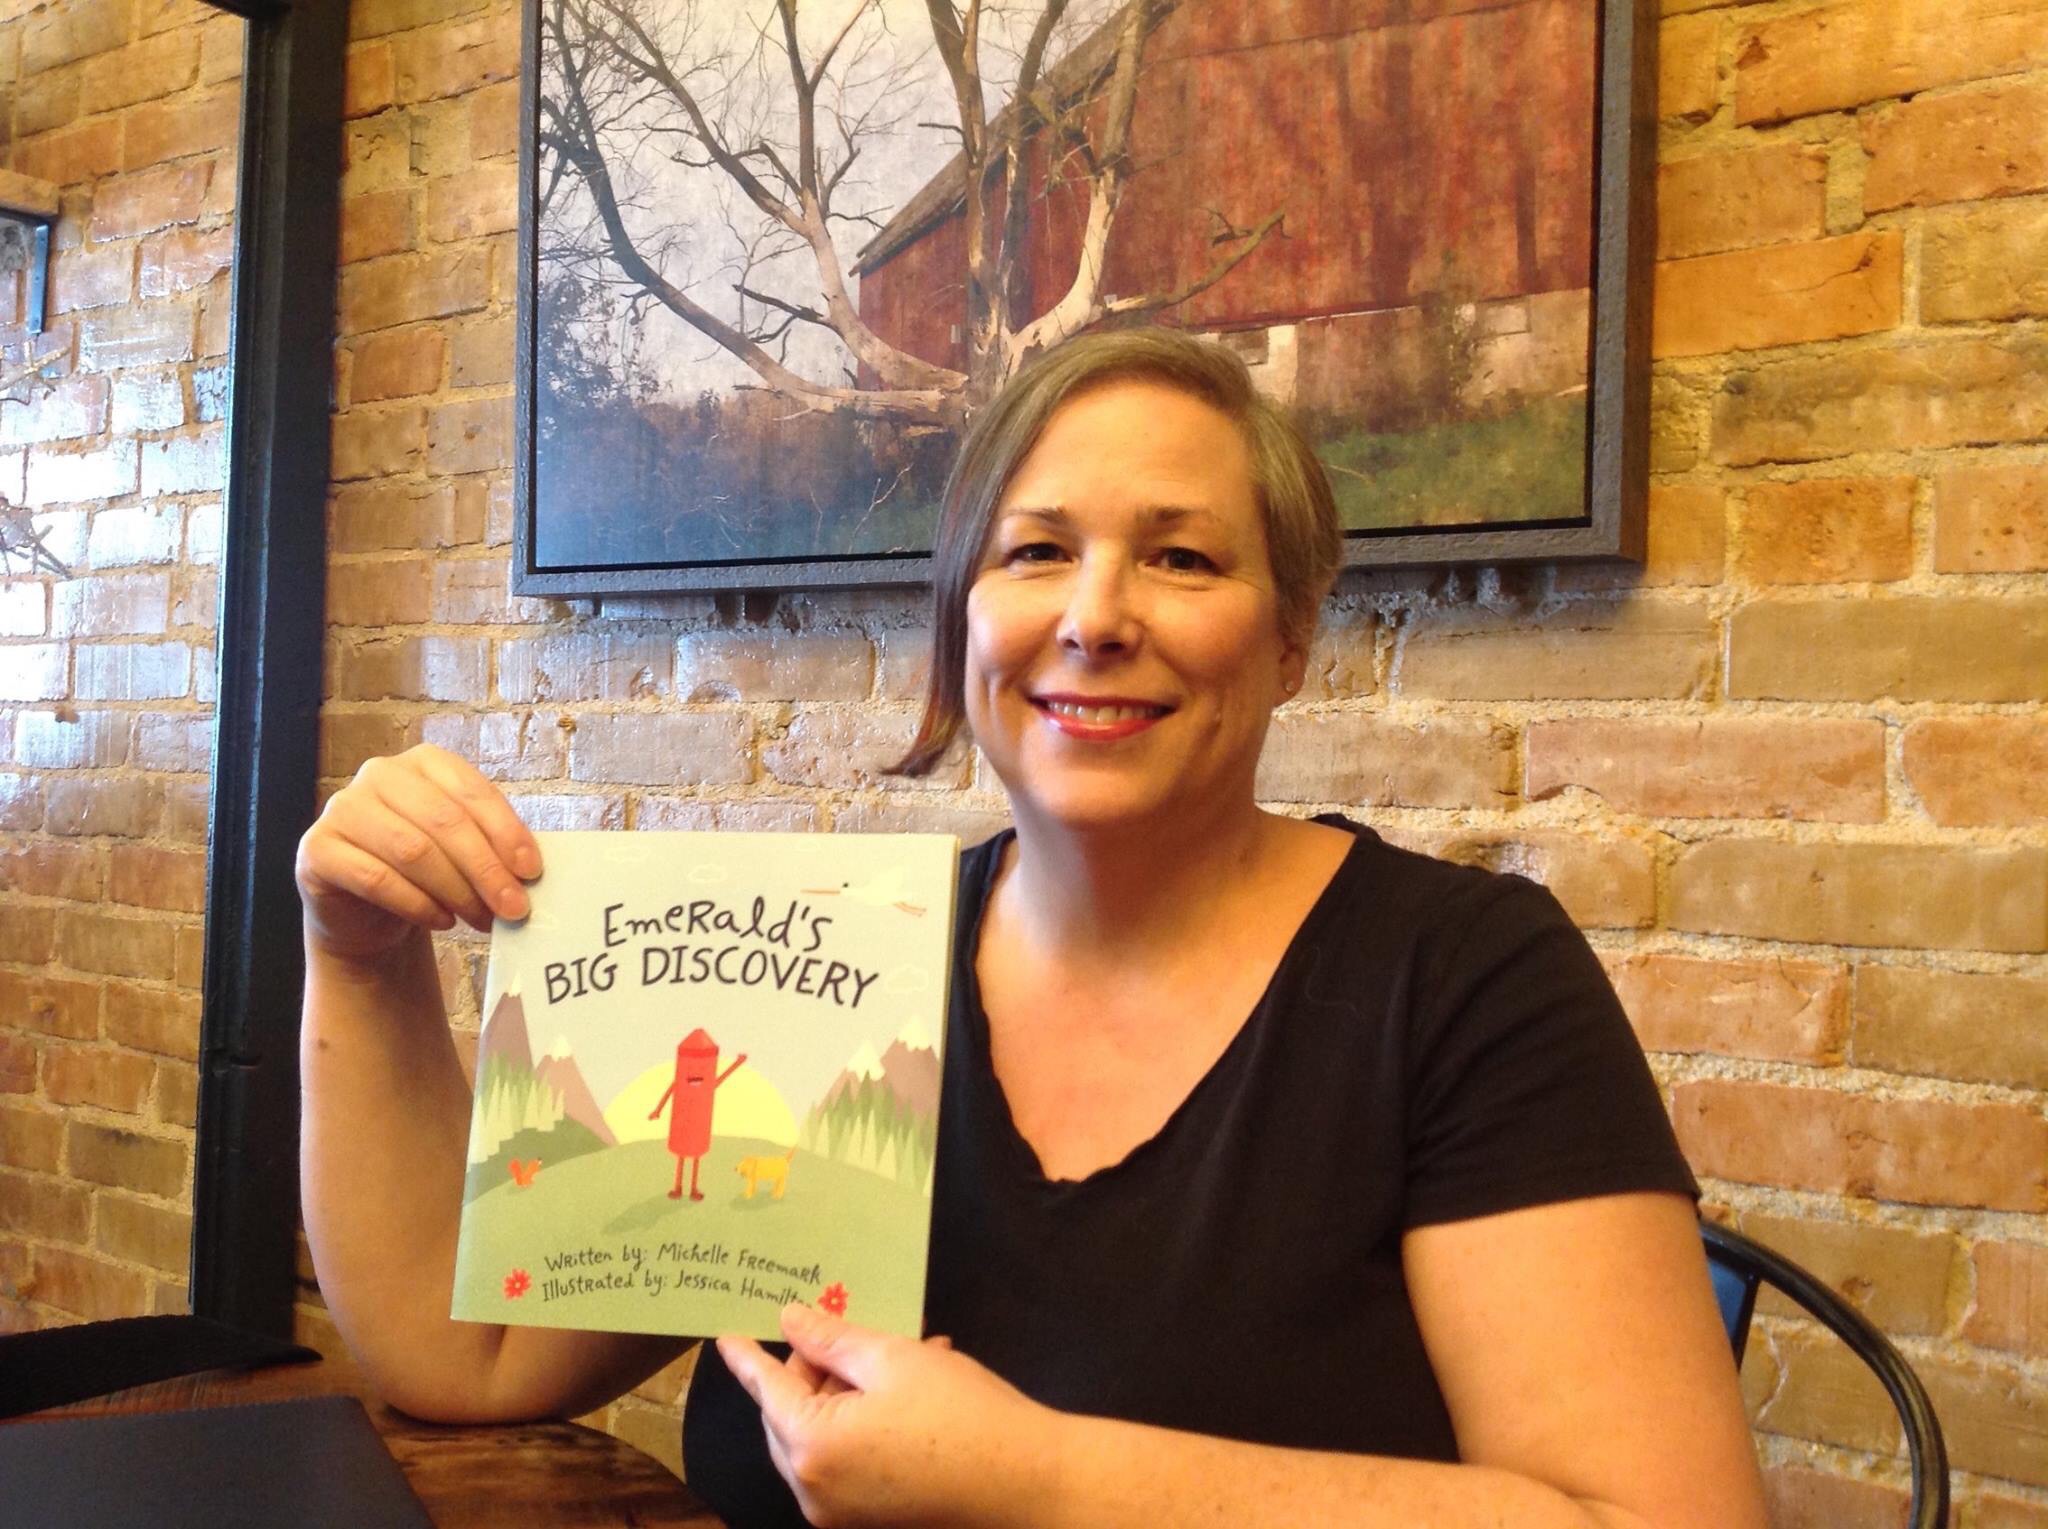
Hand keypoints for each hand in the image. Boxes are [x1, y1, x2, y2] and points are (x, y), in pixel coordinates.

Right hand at [295, 744, 540, 961]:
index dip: (506, 832)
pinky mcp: (317, 850)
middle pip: (444, 821)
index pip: (471, 792)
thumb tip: (529, 870)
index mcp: (424, 762)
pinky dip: (417, 904)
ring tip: (481, 919)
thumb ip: (492, 848)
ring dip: (456, 891)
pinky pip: (375, 879)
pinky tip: (443, 921)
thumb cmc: (426, 874)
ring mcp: (342, 809)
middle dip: (486, 869)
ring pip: (412, 850)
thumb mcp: (464, 851)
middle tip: (514, 908)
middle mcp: (380, 774)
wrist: (368, 913)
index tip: (531, 871)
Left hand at [717, 1305, 1055, 1528]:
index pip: (767, 1389)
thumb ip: (833, 1339)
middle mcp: (813, 1489)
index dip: (748, 1358)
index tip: (725, 1336)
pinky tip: (903, 1390)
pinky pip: (843, 1462)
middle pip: (788, 1417)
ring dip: (839, 1393)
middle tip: (840, 1331)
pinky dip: (857, 1423)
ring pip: (817, 1437)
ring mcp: (839, 1513)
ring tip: (888, 1354)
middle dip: (809, 1371)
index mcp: (811, 1445)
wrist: (1025, 1483)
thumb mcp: (894, 1359)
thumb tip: (791, 1320)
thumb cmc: (961, 1413)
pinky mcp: (867, 1519)